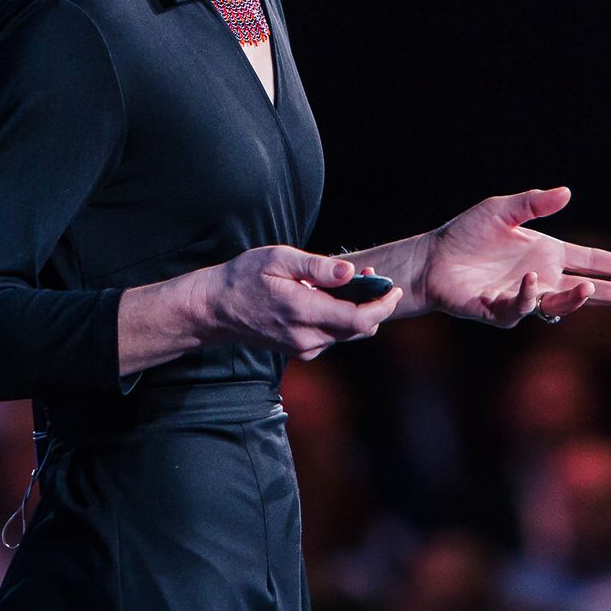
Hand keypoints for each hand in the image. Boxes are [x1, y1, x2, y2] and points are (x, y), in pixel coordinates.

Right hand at [202, 245, 404, 360]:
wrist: (216, 308)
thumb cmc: (245, 277)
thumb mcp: (279, 259)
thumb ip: (317, 267)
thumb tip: (351, 273)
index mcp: (304, 312)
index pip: (360, 319)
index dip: (383, 305)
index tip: (394, 288)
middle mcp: (307, 338)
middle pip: (360, 329)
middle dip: (373, 304)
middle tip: (370, 275)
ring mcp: (304, 348)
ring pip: (348, 334)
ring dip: (357, 311)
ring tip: (347, 283)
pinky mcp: (301, 351)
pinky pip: (333, 337)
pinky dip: (341, 319)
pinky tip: (329, 299)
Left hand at [417, 186, 610, 326]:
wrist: (432, 258)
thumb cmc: (466, 234)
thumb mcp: (501, 210)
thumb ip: (533, 203)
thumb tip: (567, 193)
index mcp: (546, 253)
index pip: (590, 260)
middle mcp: (541, 278)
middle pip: (586, 290)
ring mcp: (523, 297)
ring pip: (559, 305)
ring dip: (575, 298)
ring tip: (587, 287)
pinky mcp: (501, 312)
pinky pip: (521, 308)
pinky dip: (529, 297)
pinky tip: (531, 281)